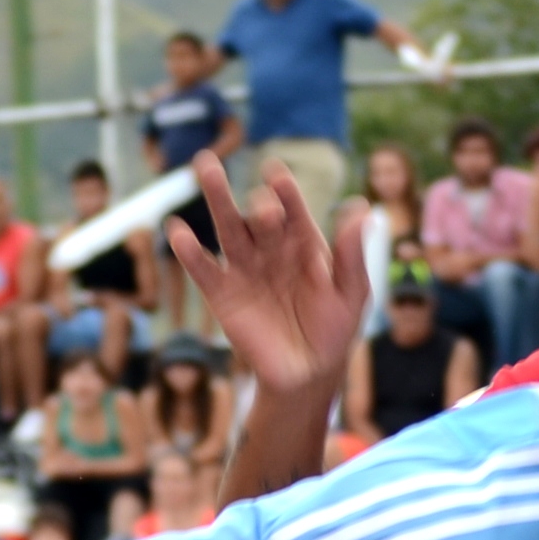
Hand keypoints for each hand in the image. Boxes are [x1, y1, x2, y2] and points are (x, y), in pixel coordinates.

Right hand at [171, 150, 366, 406]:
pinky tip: (178, 232)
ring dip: (217, 198)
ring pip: (228, 228)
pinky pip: (204, 270)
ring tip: (205, 165)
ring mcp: (245, 268)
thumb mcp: (351, 292)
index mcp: (303, 240)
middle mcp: (271, 247)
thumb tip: (360, 207)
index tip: (278, 176)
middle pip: (258, 214)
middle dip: (255, 201)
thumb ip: (352, 254)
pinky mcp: (222, 294)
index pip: (293, 210)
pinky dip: (190, 253)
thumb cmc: (334, 330)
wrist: (308, 374)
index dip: (286, 193)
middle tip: (261, 199)